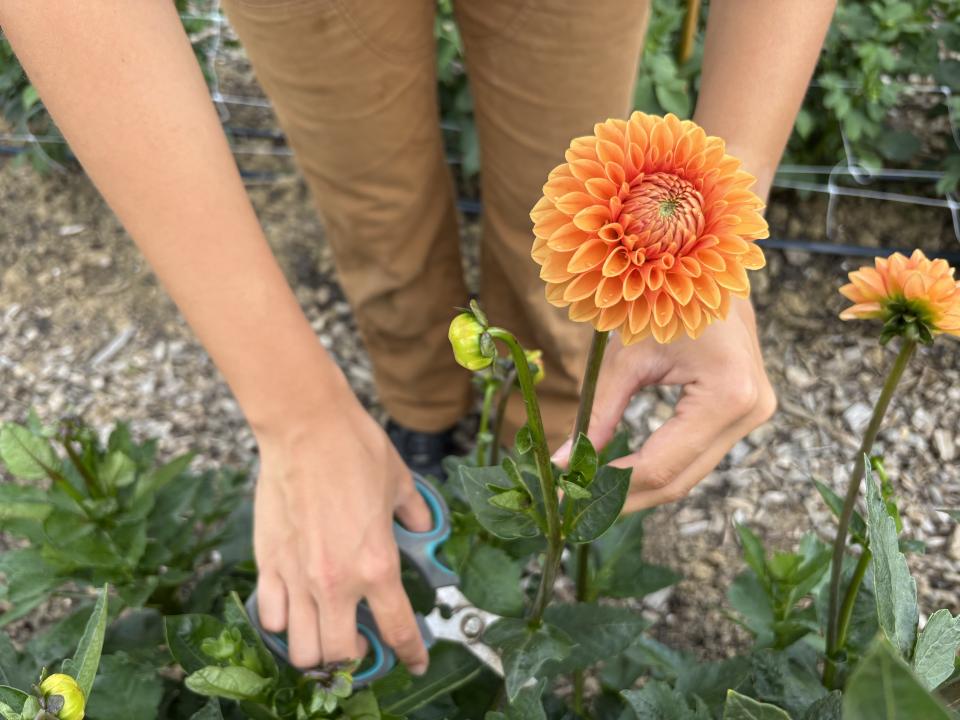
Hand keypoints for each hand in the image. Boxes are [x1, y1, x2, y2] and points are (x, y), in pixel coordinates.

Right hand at [251, 379, 431, 673]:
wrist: (306, 427)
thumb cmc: (356, 451)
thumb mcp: (401, 485)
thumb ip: (415, 516)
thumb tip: (423, 528)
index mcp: (377, 565)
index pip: (398, 630)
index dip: (411, 654)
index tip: (414, 662)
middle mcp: (337, 582)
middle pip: (340, 657)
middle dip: (356, 660)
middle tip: (362, 643)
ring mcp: (297, 577)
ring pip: (301, 649)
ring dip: (317, 650)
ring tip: (327, 631)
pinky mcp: (268, 564)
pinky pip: (271, 617)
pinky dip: (284, 624)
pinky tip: (296, 609)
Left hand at [554, 299, 775, 511]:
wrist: (706, 261)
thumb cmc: (662, 297)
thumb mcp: (626, 357)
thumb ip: (597, 414)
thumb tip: (563, 464)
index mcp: (727, 393)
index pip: (662, 465)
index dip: (613, 487)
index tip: (569, 496)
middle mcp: (751, 410)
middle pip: (680, 479)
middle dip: (624, 497)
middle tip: (574, 506)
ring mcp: (755, 413)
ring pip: (690, 473)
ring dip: (639, 487)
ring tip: (591, 492)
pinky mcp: (746, 412)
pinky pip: (696, 454)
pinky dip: (658, 466)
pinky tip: (619, 473)